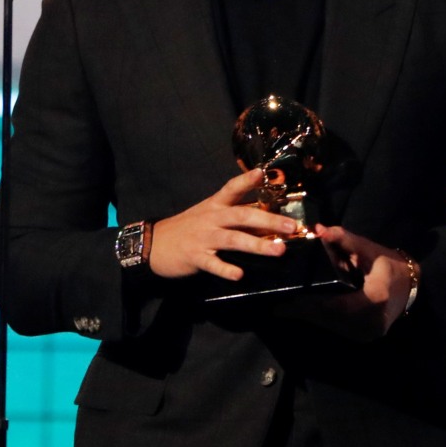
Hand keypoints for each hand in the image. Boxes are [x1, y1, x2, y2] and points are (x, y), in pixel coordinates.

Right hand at [149, 169, 297, 279]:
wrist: (155, 243)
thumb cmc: (190, 228)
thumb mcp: (211, 216)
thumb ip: (238, 218)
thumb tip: (271, 220)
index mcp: (216, 205)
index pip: (232, 188)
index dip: (246, 180)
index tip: (262, 172)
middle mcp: (212, 218)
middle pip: (241, 215)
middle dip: (268, 220)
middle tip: (291, 226)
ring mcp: (203, 237)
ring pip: (233, 239)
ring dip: (257, 245)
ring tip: (278, 250)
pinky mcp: (195, 257)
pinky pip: (213, 263)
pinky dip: (226, 268)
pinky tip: (239, 274)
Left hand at [277, 226, 416, 340]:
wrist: (412, 286)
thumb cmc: (391, 266)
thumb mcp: (369, 249)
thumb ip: (345, 240)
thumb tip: (319, 230)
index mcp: (375, 299)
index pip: (336, 305)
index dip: (311, 304)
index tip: (288, 299)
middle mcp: (370, 323)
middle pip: (329, 318)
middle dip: (303, 311)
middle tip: (278, 303)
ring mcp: (366, 333)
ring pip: (331, 326)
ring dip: (309, 316)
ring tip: (284, 306)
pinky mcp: (362, 336)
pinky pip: (336, 327)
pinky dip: (320, 318)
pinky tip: (303, 310)